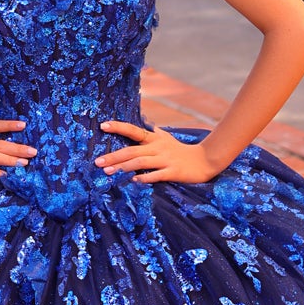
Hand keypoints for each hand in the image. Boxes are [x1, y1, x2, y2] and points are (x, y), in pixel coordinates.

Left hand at [95, 120, 220, 183]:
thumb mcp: (167, 139)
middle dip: (114, 156)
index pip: (133, 131)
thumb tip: (146, 123)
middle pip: (132, 151)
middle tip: (98, 162)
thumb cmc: (182, 151)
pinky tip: (133, 181)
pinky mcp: (173, 171)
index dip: (118, 127)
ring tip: (109, 172)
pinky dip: (144, 178)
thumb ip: (155, 133)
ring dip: (124, 167)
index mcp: (154, 139)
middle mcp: (158, 147)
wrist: (205, 160)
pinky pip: (156, 175)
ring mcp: (165, 159)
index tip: (103, 126)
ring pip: (141, 162)